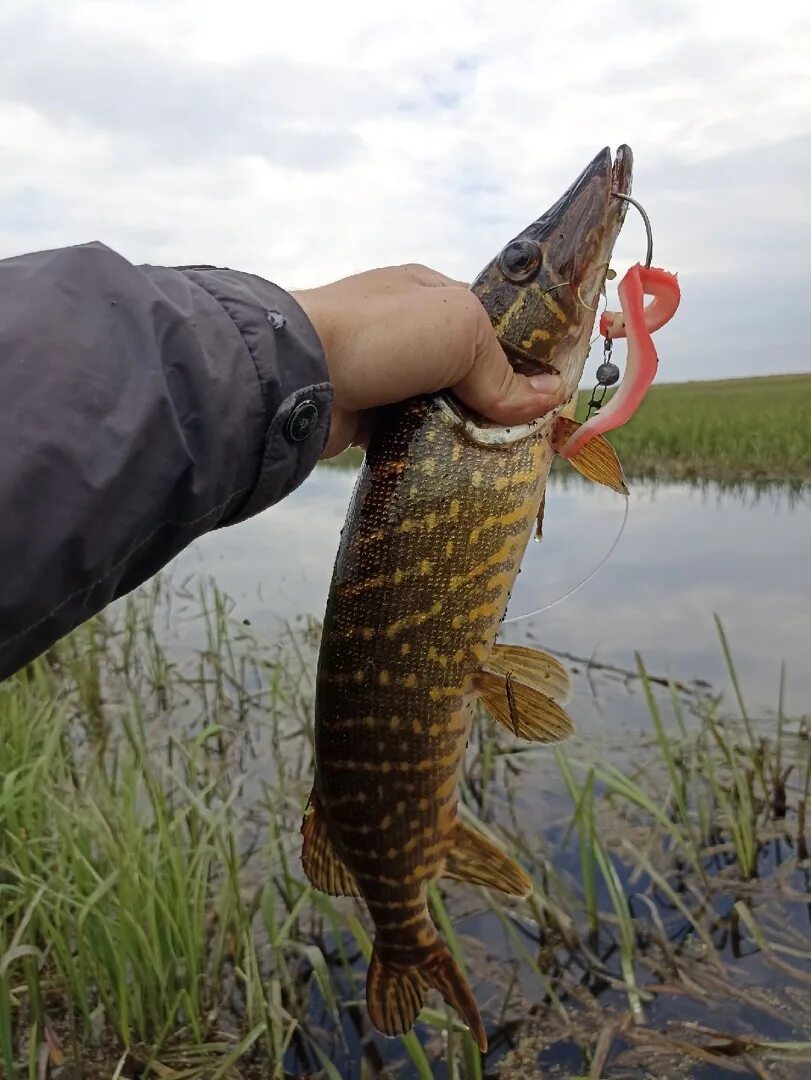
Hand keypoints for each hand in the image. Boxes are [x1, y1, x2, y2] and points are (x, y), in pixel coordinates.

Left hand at [292, 264, 563, 457]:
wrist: (298, 375)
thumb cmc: (383, 333)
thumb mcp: (461, 330)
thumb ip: (502, 368)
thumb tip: (548, 398)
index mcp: (429, 294)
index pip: (489, 325)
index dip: (521, 358)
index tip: (549, 394)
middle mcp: (406, 331)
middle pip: (467, 371)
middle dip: (496, 402)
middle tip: (530, 437)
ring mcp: (384, 375)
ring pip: (442, 407)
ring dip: (466, 431)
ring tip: (504, 460)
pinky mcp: (366, 417)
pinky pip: (413, 435)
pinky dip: (433, 449)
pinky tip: (460, 468)